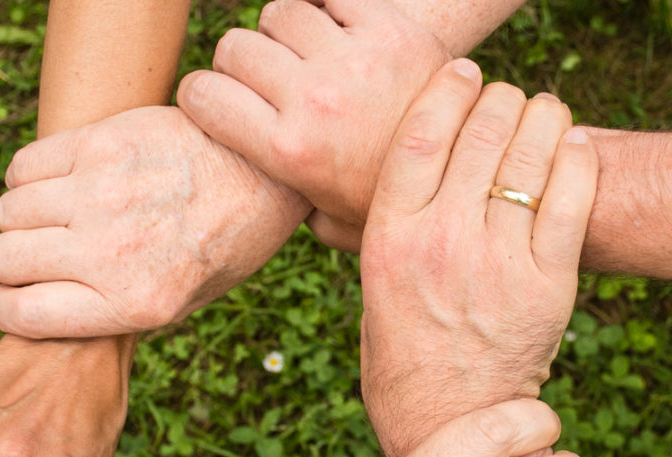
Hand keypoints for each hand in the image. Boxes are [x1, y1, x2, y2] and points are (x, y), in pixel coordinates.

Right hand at [0, 106, 310, 337]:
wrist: (265, 172)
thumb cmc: (224, 244)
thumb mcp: (183, 303)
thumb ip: (115, 313)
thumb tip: (43, 313)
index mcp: (135, 303)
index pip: (21, 314)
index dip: (6, 309)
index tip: (14, 299)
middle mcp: (113, 252)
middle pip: (4, 259)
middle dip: (13, 264)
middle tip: (40, 256)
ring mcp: (103, 193)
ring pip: (9, 211)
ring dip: (22, 219)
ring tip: (55, 217)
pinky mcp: (102, 143)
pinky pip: (24, 166)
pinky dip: (28, 178)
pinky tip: (60, 183)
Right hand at [178, 0, 446, 233]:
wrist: (471, 172)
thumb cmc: (389, 202)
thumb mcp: (326, 220)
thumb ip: (280, 205)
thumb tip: (243, 203)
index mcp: (288, 151)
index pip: (201, 94)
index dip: (201, 95)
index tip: (216, 102)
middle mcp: (313, 100)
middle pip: (236, 47)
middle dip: (240, 63)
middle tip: (266, 82)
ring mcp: (352, 60)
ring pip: (279, 14)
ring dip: (284, 32)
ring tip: (306, 57)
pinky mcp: (390, 28)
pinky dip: (327, 8)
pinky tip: (339, 34)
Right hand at [359, 60, 598, 456]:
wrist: (448, 422)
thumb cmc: (402, 353)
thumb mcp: (371, 286)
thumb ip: (378, 229)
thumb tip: (379, 175)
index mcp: (389, 238)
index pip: (420, 134)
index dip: (447, 89)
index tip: (463, 73)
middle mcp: (441, 242)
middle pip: (480, 132)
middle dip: (500, 99)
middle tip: (507, 98)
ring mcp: (497, 263)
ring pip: (530, 155)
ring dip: (542, 117)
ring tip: (543, 112)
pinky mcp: (548, 285)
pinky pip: (572, 198)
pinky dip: (577, 159)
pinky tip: (573, 146)